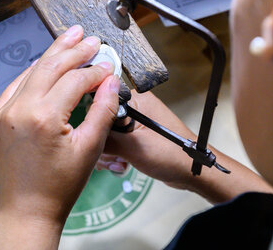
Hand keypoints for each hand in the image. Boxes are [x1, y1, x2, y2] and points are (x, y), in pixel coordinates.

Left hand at [0, 25, 119, 248]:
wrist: (26, 210)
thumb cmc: (60, 185)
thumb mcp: (90, 148)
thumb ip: (103, 109)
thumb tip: (110, 80)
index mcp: (43, 117)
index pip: (75, 80)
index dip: (96, 70)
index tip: (109, 67)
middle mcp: (18, 109)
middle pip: (50, 66)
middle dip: (74, 49)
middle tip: (91, 38)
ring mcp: (2, 112)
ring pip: (31, 71)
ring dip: (53, 54)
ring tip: (71, 37)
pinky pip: (16, 86)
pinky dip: (34, 72)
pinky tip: (46, 63)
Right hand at [97, 91, 272, 203]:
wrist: (191, 172)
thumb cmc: (169, 155)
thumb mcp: (132, 147)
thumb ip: (105, 138)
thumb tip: (82, 135)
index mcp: (137, 99)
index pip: (101, 102)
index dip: (95, 122)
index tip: (96, 140)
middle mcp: (135, 107)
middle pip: (102, 120)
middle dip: (103, 143)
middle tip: (114, 158)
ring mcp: (136, 122)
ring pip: (107, 134)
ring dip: (109, 153)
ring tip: (121, 164)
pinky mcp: (136, 135)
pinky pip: (116, 142)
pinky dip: (115, 155)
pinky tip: (122, 166)